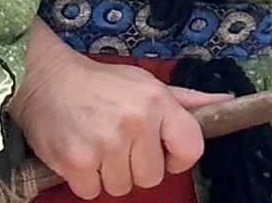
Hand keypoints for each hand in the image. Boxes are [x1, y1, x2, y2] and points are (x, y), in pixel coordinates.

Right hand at [8, 17, 232, 198]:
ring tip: (99, 145)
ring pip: (123, 187)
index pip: (192, 149)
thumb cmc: (101, 84)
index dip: (178, 157)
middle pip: (153, 177)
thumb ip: (187, 100)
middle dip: (137, 166)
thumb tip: (226, 102)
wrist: (45, 80)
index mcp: (156, 102)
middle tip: (120, 143)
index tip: (162, 150)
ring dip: (111, 174)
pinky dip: (86, 181)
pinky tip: (83, 155)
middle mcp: (134, 123)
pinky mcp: (75, 162)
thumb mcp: (147, 83)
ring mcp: (104, 145)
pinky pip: (93, 193)